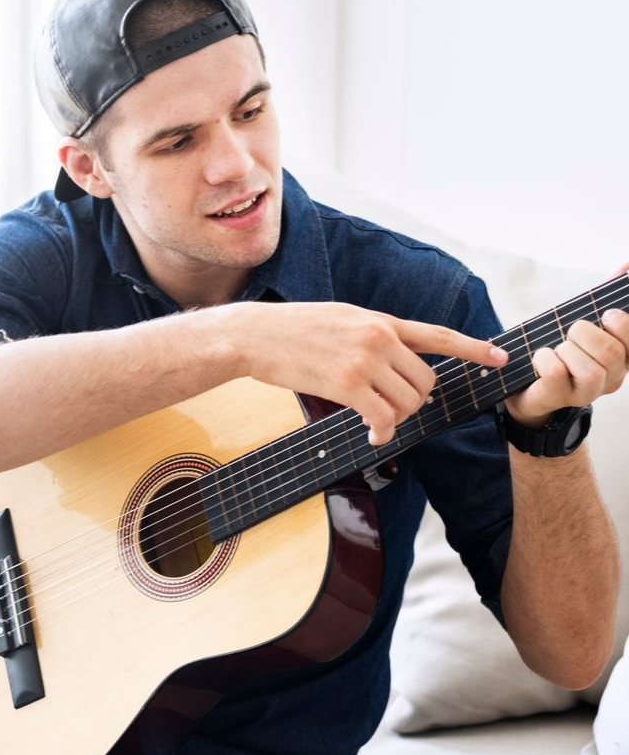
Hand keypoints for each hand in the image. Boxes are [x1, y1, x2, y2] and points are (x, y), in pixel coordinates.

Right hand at [219, 301, 508, 446]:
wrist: (253, 335)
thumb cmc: (287, 330)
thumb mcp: (338, 319)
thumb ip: (369, 334)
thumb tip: (388, 358)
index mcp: (379, 320)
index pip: (437, 335)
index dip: (473, 348)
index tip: (501, 358)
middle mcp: (380, 337)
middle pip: (425, 382)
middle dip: (413, 404)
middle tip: (389, 413)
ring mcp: (365, 360)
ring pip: (408, 402)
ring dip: (396, 420)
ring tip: (374, 423)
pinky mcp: (347, 384)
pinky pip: (383, 417)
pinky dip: (382, 433)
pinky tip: (371, 436)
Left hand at [504, 262, 628, 428]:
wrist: (529, 386)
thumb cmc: (562, 351)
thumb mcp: (585, 323)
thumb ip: (605, 297)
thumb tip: (626, 266)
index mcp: (624, 358)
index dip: (623, 324)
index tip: (605, 314)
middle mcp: (613, 378)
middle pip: (612, 353)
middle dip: (586, 333)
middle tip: (572, 331)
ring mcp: (587, 393)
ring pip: (590, 370)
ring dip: (568, 349)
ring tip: (558, 348)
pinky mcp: (558, 397)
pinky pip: (556, 373)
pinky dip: (545, 358)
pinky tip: (541, 356)